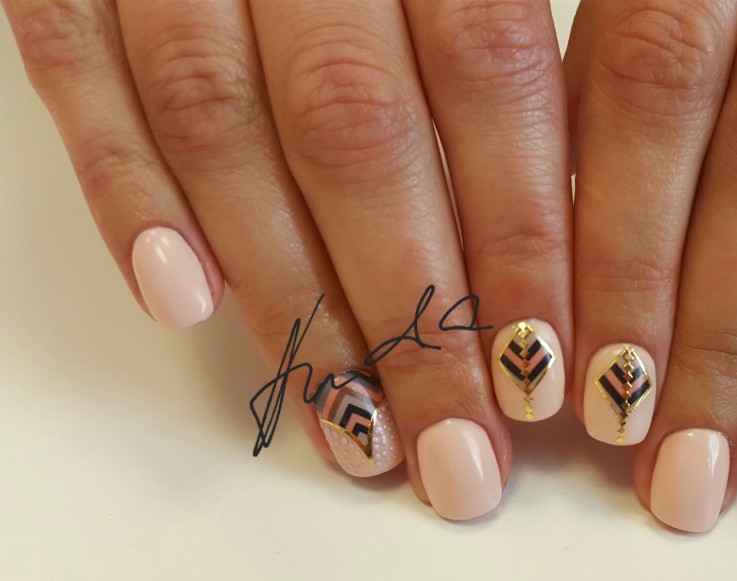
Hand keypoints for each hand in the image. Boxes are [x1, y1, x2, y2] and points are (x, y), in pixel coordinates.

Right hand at [3, 0, 572, 519]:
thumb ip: (513, 54)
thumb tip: (589, 219)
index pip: (492, 72)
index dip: (524, 231)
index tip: (553, 369)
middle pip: (359, 126)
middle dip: (416, 307)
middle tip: (460, 447)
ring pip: (223, 120)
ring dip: (288, 291)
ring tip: (352, 422)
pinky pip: (74, 59)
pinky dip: (124, 186)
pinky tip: (183, 303)